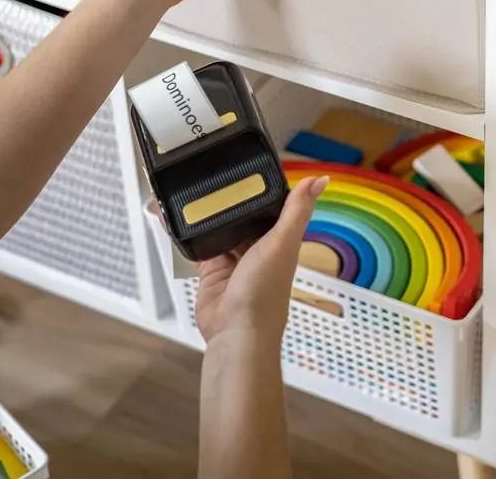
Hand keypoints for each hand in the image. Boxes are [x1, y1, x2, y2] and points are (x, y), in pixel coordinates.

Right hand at [195, 176, 326, 343]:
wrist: (236, 333)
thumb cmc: (265, 293)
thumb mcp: (283, 243)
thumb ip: (296, 210)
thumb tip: (320, 180)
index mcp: (280, 238)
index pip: (272, 205)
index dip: (260, 187)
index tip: (247, 162)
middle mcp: (258, 247)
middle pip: (242, 215)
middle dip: (228, 198)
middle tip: (210, 171)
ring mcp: (233, 258)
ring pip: (218, 227)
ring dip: (206, 213)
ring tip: (190, 187)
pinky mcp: (211, 270)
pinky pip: (198, 245)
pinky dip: (188, 232)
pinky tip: (175, 215)